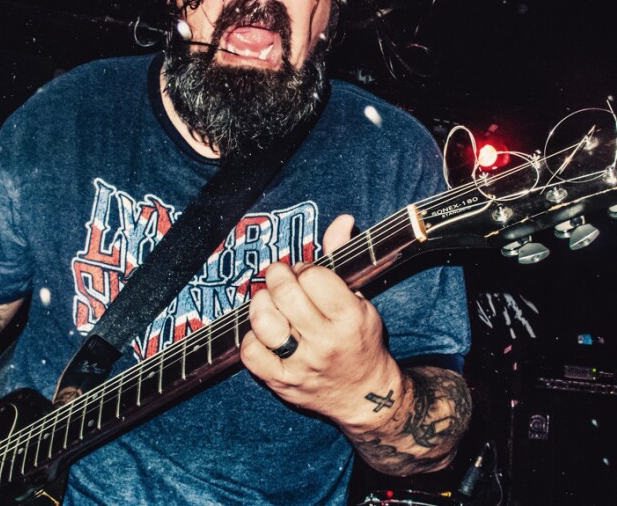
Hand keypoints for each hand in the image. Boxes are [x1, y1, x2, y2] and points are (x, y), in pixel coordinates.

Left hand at [241, 215, 402, 425]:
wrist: (365, 395)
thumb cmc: (360, 340)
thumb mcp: (361, 300)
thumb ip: (343, 259)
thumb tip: (342, 220)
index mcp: (350, 317)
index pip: (313, 277)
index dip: (304, 268)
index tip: (304, 273)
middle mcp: (326, 341)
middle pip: (285, 295)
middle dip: (277, 277)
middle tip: (280, 278)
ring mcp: (301, 364)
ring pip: (264, 323)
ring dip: (261, 304)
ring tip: (268, 302)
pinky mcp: (281, 382)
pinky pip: (250, 354)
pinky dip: (251, 337)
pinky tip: (264, 332)